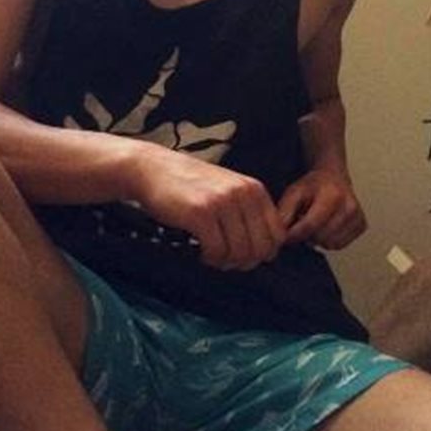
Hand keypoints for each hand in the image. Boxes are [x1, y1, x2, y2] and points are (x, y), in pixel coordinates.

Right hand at [128, 146, 284, 270]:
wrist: (153, 169)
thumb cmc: (190, 185)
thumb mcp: (229, 190)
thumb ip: (249, 212)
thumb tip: (265, 250)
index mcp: (254, 189)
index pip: (277, 235)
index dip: (262, 253)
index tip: (243, 254)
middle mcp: (243, 193)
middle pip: (261, 249)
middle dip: (244, 262)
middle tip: (225, 259)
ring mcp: (222, 202)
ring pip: (239, 253)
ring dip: (225, 262)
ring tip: (211, 254)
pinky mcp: (201, 212)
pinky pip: (217, 251)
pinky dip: (209, 258)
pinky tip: (200, 250)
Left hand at [279, 169, 366, 249]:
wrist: (334, 176)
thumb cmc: (313, 185)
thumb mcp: (294, 192)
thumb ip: (284, 212)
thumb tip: (279, 234)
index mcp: (332, 195)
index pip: (310, 226)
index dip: (294, 235)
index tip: (285, 236)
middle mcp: (349, 206)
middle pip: (321, 237)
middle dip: (307, 235)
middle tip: (303, 222)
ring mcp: (358, 216)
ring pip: (331, 244)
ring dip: (318, 239)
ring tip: (315, 223)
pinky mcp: (362, 225)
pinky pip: (340, 245)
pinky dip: (329, 240)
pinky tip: (326, 226)